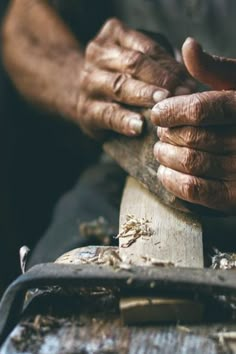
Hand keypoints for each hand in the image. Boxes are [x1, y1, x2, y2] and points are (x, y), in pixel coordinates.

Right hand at [77, 18, 194, 138]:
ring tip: (163, 106)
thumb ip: (160, 61)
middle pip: (133, 64)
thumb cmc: (123, 74)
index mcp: (113, 36)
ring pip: (120, 86)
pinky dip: (124, 120)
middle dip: (161, 79)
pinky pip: (107, 114)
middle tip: (183, 94)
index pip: (146, 48)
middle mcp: (97, 55)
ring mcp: (89, 82)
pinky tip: (139, 127)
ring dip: (144, 96)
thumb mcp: (139, 57)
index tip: (190, 83)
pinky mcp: (86, 110)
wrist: (87, 94)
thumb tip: (188, 79)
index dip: (170, 66)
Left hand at [152, 38, 235, 213]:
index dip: (171, 111)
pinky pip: (195, 190)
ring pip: (190, 162)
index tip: (157, 113)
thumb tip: (189, 46)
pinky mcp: (235, 197)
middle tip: (161, 133)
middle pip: (191, 136)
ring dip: (166, 156)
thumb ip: (214, 70)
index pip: (201, 109)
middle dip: (167, 134)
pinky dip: (172, 181)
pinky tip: (165, 172)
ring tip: (162, 150)